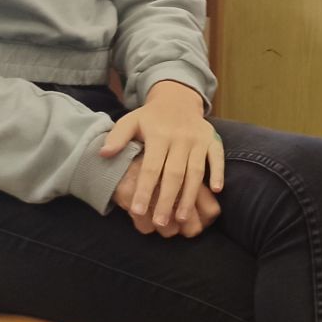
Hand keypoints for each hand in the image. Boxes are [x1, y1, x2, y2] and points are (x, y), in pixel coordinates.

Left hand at [99, 81, 224, 231]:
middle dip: (167, 200)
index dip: (145, 190)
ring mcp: (198, 139)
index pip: (151, 167)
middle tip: (161, 222)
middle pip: (174, 174)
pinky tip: (216, 191)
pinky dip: (219, 173)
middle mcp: (180, 137)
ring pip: (196, 171)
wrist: (177, 98)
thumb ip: (117, 137)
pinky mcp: (213, 139)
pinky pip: (218, 157)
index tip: (138, 211)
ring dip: (190, 195)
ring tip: (182, 217)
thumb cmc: (151, 117)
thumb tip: (103, 154)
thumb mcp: (131, 120)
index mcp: (159, 135)